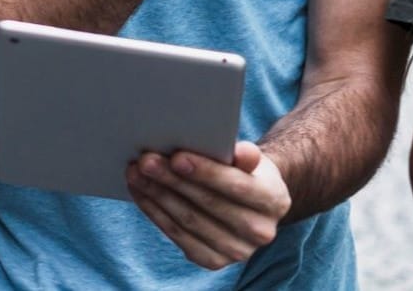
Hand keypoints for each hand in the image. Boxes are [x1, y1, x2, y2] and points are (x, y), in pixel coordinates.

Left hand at [126, 140, 290, 270]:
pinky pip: (178, 237)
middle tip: (145, 161)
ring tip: (136, 174)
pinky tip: (143, 195)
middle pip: (207, 204)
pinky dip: (156, 214)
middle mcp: (260, 232)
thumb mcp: (253, 160)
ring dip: (157, 196)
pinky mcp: (214, 261)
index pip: (236, 185)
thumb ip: (247, 155)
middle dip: (172, 181)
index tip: (176, 156)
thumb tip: (241, 152)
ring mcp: (237, 251)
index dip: (205, 172)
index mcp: (275, 201)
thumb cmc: (246, 173)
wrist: (251, 205)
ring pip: (188, 221)